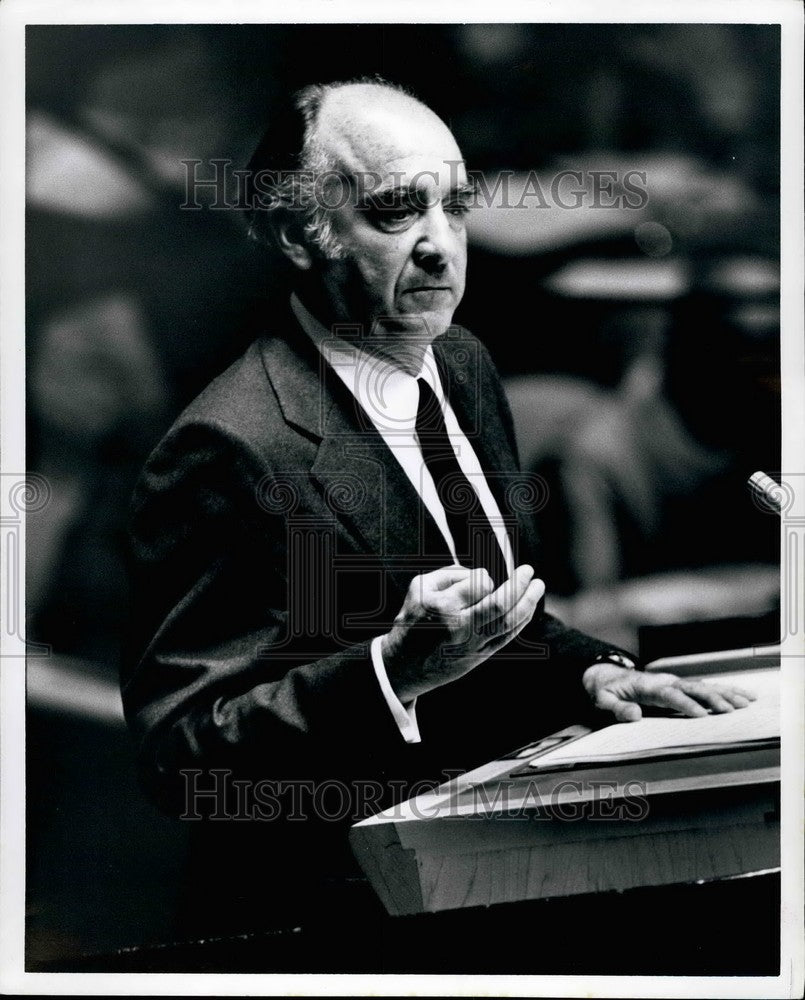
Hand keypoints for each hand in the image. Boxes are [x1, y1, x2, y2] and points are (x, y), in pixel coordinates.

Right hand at [381, 564, 544, 701]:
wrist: (404, 666)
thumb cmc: (411, 621)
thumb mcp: (419, 588)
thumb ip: (450, 574)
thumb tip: (482, 575)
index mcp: (443, 608)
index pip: (478, 584)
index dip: (483, 576)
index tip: (480, 577)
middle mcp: (461, 628)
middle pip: (500, 605)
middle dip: (519, 585)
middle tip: (529, 570)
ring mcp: (473, 645)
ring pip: (509, 623)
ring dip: (528, 602)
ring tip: (538, 585)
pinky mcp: (480, 656)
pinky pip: (508, 636)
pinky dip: (522, 620)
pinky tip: (528, 606)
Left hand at [582, 664, 757, 722]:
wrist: (607, 676)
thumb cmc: (605, 690)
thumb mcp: (602, 700)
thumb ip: (617, 708)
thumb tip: (634, 714)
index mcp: (648, 686)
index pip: (670, 695)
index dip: (685, 704)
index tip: (701, 715)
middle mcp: (666, 682)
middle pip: (693, 688)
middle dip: (713, 698)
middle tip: (730, 711)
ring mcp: (675, 682)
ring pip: (704, 686)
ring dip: (726, 694)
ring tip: (746, 702)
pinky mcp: (681, 687)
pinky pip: (706, 688)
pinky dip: (726, 691)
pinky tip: (743, 697)